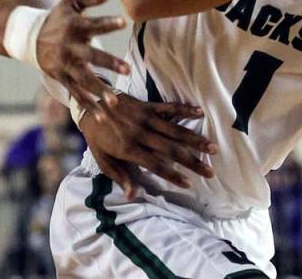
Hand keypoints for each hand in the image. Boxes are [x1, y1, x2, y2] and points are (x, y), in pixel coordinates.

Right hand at [36, 0, 129, 112]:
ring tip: (115, 101)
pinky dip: (88, 106)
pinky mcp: (62, 78)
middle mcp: (70, 47)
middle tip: (126, 69)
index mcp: (75, 26)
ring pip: (84, 80)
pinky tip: (102, 117)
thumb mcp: (71, 0)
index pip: (94, 24)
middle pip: (91, 56)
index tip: (124, 22)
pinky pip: (76, 94)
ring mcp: (65, 65)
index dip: (108, 23)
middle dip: (108, 63)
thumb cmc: (58, 16)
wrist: (29, 37)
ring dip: (99, 91)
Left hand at [80, 93, 216, 198]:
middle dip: (192, 162)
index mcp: (128, 148)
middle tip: (210, 172)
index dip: (173, 176)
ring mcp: (145, 118)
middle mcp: (140, 133)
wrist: (88, 104)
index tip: (189, 184)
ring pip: (175, 130)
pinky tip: (200, 112)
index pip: (156, 165)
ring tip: (213, 148)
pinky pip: (169, 108)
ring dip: (195, 140)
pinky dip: (185, 109)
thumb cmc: (97, 137)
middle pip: (171, 150)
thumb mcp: (102, 160)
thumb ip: (119, 177)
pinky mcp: (147, 106)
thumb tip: (133, 195)